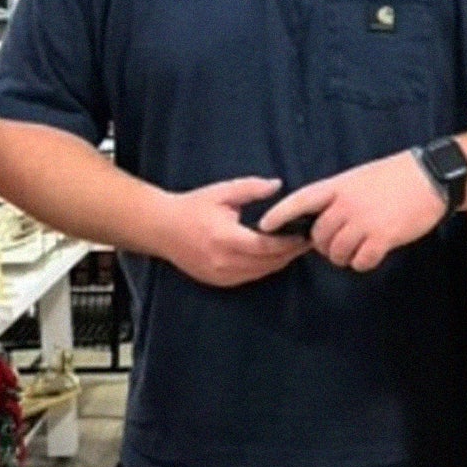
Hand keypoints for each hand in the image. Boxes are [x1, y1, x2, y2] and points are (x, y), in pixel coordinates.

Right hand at [157, 177, 309, 287]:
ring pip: (260, 273)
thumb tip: (278, 184)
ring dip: (279, 262)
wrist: (159, 228)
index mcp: (224, 238)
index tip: (305, 234)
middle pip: (267, 263)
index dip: (289, 243)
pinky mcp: (216, 281)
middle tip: (306, 241)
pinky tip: (273, 257)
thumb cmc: (192, 207)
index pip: (265, 246)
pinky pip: (248, 278)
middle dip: (289, 253)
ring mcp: (218, 274)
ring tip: (294, 248)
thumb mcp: (222, 192)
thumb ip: (252, 189)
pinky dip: (263, 269)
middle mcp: (222, 260)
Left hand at [258, 151, 446, 271]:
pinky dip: (363, 263)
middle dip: (325, 246)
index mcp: (339, 187)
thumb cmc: (398, 175)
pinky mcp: (383, 238)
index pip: (301, 200)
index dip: (280, 214)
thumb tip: (324, 217)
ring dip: (344, 257)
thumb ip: (340, 196)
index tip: (264, 227)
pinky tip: (373, 254)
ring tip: (358, 250)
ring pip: (338, 252)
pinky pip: (361, 261)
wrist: (432, 177)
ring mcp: (365, 222)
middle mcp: (347, 205)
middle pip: (319, 236)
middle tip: (339, 245)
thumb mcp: (361, 177)